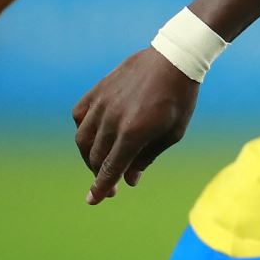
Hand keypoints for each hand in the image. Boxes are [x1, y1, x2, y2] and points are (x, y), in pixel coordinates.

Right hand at [72, 49, 200, 203]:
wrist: (174, 59)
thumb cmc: (179, 99)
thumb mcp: (172, 133)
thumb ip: (148, 157)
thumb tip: (130, 180)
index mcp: (134, 132)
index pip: (111, 167)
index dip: (101, 186)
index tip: (93, 200)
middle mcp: (113, 119)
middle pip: (96, 157)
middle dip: (100, 175)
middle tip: (111, 186)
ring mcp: (102, 103)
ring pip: (83, 139)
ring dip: (90, 156)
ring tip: (102, 163)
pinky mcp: (97, 90)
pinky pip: (79, 115)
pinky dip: (83, 130)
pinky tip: (93, 136)